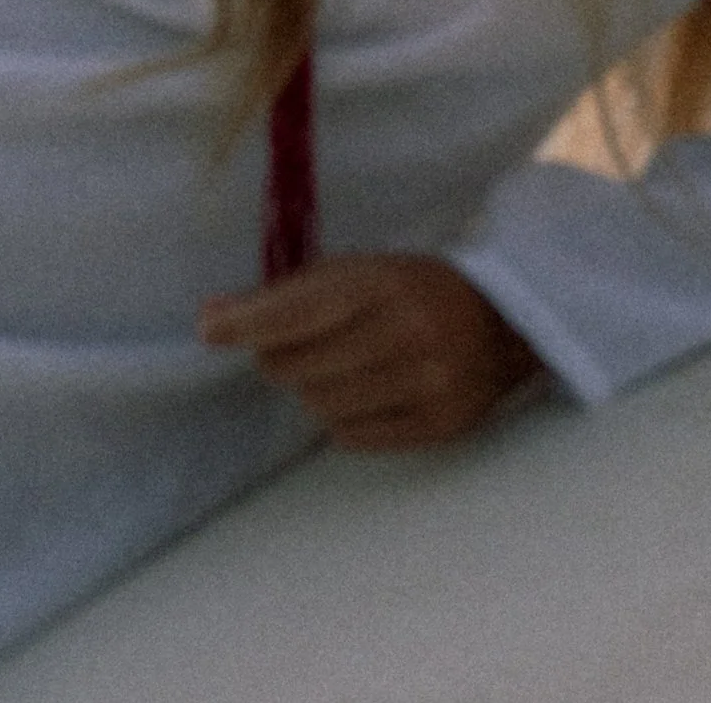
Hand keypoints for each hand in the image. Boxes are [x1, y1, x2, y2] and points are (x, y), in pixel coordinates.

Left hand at [200, 254, 545, 450]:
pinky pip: (354, 436)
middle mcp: (404, 334)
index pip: (297, 312)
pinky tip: (356, 394)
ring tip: (331, 368)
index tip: (208, 331)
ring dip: (310, 389)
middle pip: (300, 366)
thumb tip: (213, 319)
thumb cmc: (410, 289)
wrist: (502, 324)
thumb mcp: (354, 273)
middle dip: (278, 359)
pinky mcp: (439, 426)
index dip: (247, 324)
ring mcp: (426, 383)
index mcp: (379, 284)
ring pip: (322, 405)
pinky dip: (340, 418)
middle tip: (286, 349)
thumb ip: (286, 294)